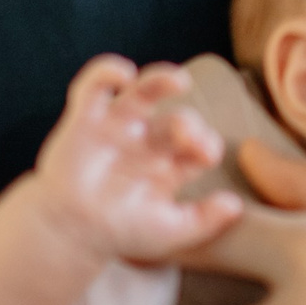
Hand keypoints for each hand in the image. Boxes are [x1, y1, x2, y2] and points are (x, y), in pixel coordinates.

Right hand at [32, 57, 242, 264]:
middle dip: (188, 125)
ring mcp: (118, 127)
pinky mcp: (85, 118)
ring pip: (144, 92)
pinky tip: (124, 73)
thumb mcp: (168, 233)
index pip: (198, 147)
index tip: (208, 154)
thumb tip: (237, 206)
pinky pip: (94, 86)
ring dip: (162, 81)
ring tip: (179, 80)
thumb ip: (204, 221)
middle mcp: (148, 141)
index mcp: (170, 165)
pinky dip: (107, 71)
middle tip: (189, 137)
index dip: (206, 145)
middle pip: (177, 121)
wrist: (68, 234)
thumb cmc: (119, 233)